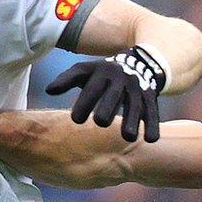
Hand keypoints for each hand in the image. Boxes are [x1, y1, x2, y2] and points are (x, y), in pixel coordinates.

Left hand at [45, 45, 166, 142]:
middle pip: (114, 96)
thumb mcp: (85, 71)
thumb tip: (49, 91)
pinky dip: (152, 125)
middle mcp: (122, 80)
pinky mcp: (150, 98)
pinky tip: (150, 140)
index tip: (76, 120)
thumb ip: (66, 80)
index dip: (84, 103)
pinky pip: (153, 112)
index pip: (92, 89)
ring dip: (132, 120)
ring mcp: (137, 89)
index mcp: (103, 73)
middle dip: (108, 108)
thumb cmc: (104, 73)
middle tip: (100, 122)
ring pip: (136, 106)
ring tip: (128, 137)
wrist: (140, 62)